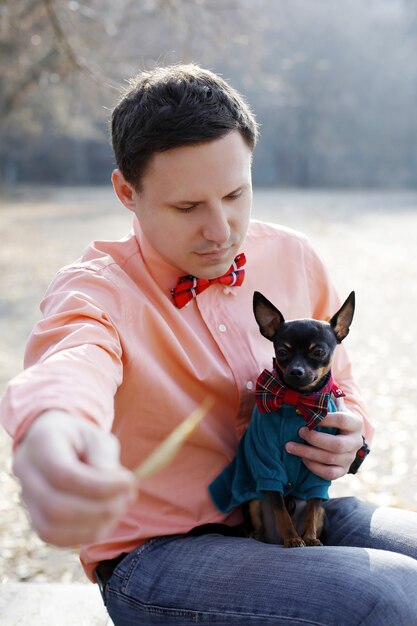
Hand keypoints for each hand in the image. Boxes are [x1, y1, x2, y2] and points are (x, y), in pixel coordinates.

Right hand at [12, 410, 136, 546]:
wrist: (55, 443)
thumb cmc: (80, 439)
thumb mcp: (96, 436)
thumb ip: (104, 458)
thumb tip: (115, 487)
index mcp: (40, 443)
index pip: (62, 474)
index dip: (99, 486)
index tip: (129, 483)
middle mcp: (26, 473)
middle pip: (55, 506)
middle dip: (99, 508)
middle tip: (128, 497)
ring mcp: (26, 500)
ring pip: (52, 528)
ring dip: (95, 525)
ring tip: (120, 507)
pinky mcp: (35, 520)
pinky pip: (56, 539)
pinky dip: (86, 534)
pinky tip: (107, 520)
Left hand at [285, 399, 363, 480]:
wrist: (343, 438)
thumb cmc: (332, 419)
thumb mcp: (333, 408)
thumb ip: (326, 400)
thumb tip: (312, 389)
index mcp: (355, 424)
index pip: (342, 420)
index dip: (325, 419)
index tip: (308, 416)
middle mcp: (356, 442)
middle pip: (336, 445)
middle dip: (314, 439)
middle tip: (299, 431)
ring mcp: (350, 458)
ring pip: (329, 459)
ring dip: (306, 453)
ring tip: (290, 446)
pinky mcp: (343, 471)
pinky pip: (328, 473)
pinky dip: (313, 467)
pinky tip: (301, 458)